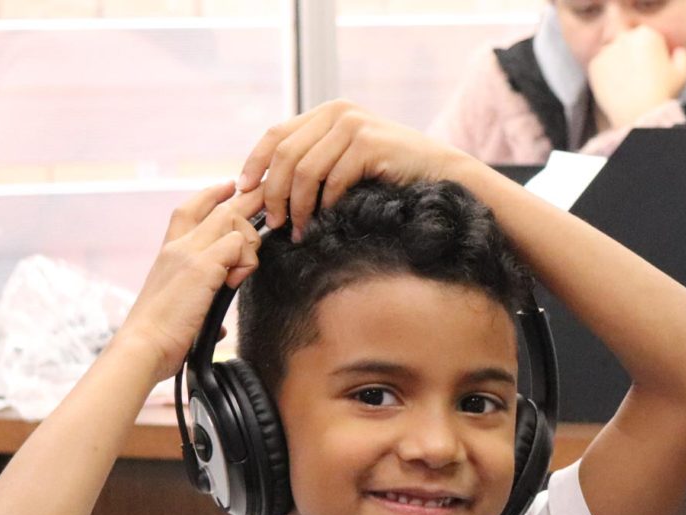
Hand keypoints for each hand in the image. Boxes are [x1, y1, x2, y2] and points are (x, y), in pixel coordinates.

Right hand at [116, 181, 262, 382]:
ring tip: (241, 272)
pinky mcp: (201, 266)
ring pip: (233, 221)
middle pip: (219, 207)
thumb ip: (201, 307)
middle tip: (268, 192)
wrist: (143, 346)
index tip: (228, 186)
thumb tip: (220, 328)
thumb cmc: (161, 335)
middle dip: (249, 197)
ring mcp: (188, 253)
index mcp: (168, 253)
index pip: (189, 210)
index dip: (210, 195)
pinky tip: (236, 280)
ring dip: (249, 244)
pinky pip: (237, 244)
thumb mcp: (182, 311)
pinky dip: (246, 261)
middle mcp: (177, 246)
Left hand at [236, 101, 470, 235]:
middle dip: (273, 193)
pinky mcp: (369, 145)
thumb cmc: (393, 175)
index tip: (243, 192)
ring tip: (297, 231)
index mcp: (327, 112)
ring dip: (297, 207)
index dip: (254, 164)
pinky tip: (326, 221)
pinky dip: (326, 206)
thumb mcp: (348, 159)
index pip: (276, 134)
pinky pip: (333, 181)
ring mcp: (354, 126)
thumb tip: (266, 189)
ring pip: (305, 171)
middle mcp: (338, 113)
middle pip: (285, 154)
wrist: (442, 173)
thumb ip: (316, 160)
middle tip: (272, 224)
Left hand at [587, 26, 685, 129]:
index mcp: (647, 34)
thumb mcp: (682, 74)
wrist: (639, 115)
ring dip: (616, 63)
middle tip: (636, 76)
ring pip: (611, 53)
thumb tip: (676, 51)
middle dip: (630, 54)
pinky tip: (615, 89)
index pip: (645, 37)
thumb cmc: (662, 94)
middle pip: (626, 41)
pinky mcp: (594, 64)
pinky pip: (599, 66)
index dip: (650, 53)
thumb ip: (681, 56)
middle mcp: (625, 37)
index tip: (651, 68)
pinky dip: (605, 75)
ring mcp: (607, 50)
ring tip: (626, 84)